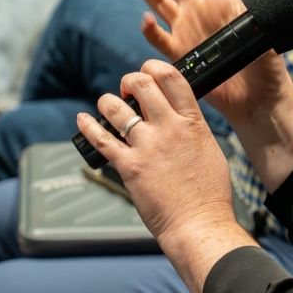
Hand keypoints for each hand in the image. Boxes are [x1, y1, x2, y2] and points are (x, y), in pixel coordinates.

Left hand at [76, 61, 238, 243]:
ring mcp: (147, 147)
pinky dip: (88, 126)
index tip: (148, 74)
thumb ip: (192, 129)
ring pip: (115, 107)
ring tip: (108, 106)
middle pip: (142, 83)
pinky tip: (82, 120)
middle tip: (127, 90)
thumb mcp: (209, 149)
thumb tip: (178, 118)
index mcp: (192, 122)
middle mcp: (169, 128)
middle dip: (129, 81)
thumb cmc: (209, 194)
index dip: (154, 68)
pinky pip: (101, 139)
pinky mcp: (129, 167)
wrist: (199, 224)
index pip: (171, 78)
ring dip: (108, 101)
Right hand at [129, 0, 292, 125]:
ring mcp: (187, 30)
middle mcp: (201, 10)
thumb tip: (247, 11)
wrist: (258, 100)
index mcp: (223, 0)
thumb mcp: (265, 37)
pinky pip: (158, 38)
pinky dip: (149, 29)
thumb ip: (255, 21)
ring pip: (161, 1)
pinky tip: (145, 19)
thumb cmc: (267, 68)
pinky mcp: (179, 54)